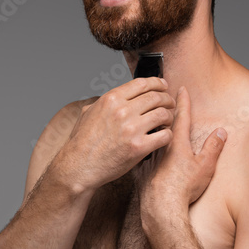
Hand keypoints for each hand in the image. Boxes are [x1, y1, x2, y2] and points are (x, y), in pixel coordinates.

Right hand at [55, 77, 175, 192]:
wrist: (79, 166)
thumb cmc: (82, 142)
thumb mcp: (88, 112)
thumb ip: (104, 102)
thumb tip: (118, 97)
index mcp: (111, 99)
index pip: (142, 83)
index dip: (157, 83)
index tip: (163, 86)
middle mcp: (122, 111)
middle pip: (156, 97)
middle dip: (167, 99)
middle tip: (170, 104)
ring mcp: (131, 129)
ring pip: (164, 114)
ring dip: (169, 117)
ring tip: (167, 121)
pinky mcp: (139, 147)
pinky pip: (165, 135)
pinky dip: (168, 134)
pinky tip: (163, 136)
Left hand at [138, 86, 226, 221]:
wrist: (160, 208)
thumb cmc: (184, 188)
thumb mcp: (205, 167)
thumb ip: (213, 147)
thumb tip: (221, 131)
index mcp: (177, 143)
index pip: (181, 116)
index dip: (182, 101)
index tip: (180, 87)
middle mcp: (160, 146)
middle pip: (161, 122)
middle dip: (162, 107)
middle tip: (162, 95)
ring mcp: (148, 157)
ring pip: (148, 136)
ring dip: (149, 125)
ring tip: (148, 117)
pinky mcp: (140, 170)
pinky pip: (139, 152)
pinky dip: (139, 144)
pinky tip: (135, 143)